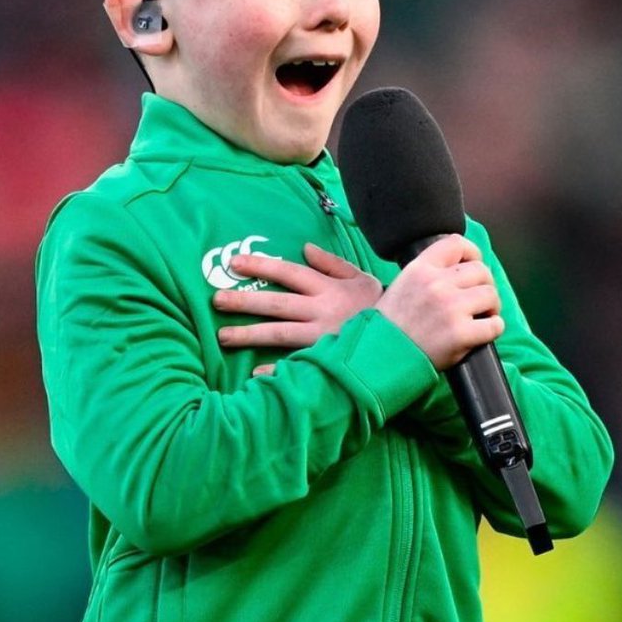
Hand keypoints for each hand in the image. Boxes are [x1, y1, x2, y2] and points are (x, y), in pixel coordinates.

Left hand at [215, 243, 382, 373]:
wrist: (405, 339)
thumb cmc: (378, 308)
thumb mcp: (359, 279)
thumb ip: (332, 263)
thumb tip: (305, 248)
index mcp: (327, 288)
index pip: (288, 272)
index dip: (261, 266)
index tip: (234, 263)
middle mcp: (321, 311)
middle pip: (277, 304)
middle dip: (245, 301)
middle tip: (216, 300)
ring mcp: (322, 337)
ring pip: (279, 334)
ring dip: (250, 335)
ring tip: (223, 336)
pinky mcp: (326, 359)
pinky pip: (297, 365)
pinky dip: (276, 370)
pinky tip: (255, 373)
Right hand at [376, 235, 503, 368]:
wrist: (380, 358)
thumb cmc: (390, 327)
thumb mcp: (401, 286)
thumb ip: (426, 273)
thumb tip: (459, 268)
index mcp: (419, 270)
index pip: (456, 243)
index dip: (472, 253)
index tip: (474, 264)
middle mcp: (436, 284)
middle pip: (480, 270)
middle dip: (484, 285)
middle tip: (479, 300)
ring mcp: (450, 308)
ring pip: (490, 295)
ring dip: (491, 307)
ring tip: (481, 317)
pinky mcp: (461, 333)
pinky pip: (494, 325)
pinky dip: (494, 328)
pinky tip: (482, 333)